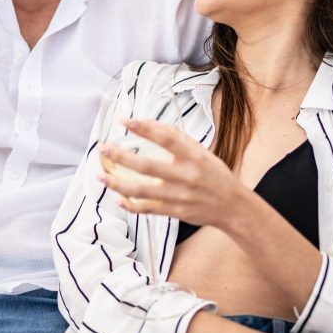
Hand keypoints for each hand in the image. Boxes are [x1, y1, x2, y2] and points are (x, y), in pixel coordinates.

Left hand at [99, 119, 244, 227]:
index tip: (125, 121)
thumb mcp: (200, 152)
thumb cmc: (214, 174)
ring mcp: (179, 196)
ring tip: (101, 176)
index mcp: (194, 156)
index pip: (167, 138)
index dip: (145, 128)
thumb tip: (149, 124)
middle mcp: (186, 176)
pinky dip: (130, 205)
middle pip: (148, 166)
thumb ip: (177, 138)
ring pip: (142, 191)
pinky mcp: (174, 212)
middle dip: (122, 157)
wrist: (231, 206)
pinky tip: (117, 197)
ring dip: (118, 184)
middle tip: (104, 149)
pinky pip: (147, 209)